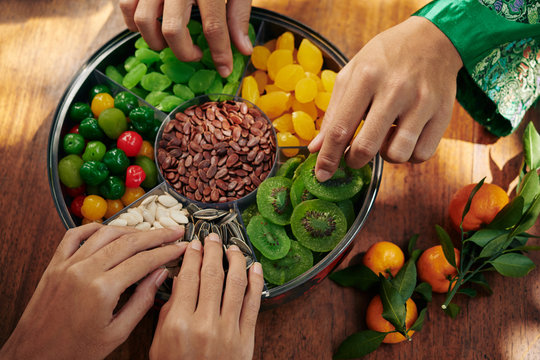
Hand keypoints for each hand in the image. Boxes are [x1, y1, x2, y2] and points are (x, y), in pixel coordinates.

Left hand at [0, 224, 186, 359]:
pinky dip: (96, 228)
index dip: (167, 251)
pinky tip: (111, 230)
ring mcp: (68, 264)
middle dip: (156, 235)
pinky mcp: (55, 264)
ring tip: (149, 232)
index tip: (182, 247)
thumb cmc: (75, 351)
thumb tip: (161, 274)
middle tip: (174, 231)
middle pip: (129, 242)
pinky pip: (75, 235)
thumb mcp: (117, 334)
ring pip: (106, 234)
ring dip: (131, 229)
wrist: (34, 355)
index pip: (144, 261)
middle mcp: (84, 270)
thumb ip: (142, 301)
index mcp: (102, 289)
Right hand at [119, 0, 252, 76]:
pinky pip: (126, 8)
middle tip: (196, 53)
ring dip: (158, 42)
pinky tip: (154, 28)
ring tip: (174, 42)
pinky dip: (135, 25)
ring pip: (143, 21)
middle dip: (184, 52)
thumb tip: (243, 49)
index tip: (224, 70)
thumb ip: (238, 15)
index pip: (214, 26)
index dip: (220, 53)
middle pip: (172, 30)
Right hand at [149, 233, 263, 359]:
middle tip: (213, 237)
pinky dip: (256, 282)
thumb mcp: (160, 344)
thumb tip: (180, 280)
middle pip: (211, 275)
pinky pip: (254, 303)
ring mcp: (228, 331)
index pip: (187, 278)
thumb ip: (168, 312)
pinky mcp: (246, 339)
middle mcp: (205, 324)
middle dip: (213, 251)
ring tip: (233, 248)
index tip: (194, 243)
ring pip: (235, 284)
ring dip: (235, 260)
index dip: (191, 256)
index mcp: (179, 324)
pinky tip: (254, 267)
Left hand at [309, 16, 462, 180]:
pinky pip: (421, 155)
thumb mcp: (352, 74)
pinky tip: (404, 137)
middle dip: (353, 161)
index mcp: (366, 77)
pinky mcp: (443, 113)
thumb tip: (316, 148)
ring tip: (384, 138)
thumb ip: (334, 112)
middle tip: (352, 157)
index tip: (321, 175)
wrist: (433, 39)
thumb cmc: (385, 58)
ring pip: (397, 155)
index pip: (340, 128)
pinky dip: (409, 155)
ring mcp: (422, 103)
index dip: (327, 157)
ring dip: (385, 156)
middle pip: (366, 147)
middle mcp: (395, 90)